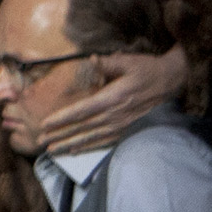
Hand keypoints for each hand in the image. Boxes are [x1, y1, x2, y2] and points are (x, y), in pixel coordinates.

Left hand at [29, 44, 189, 155]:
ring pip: (90, 137)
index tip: (45, 124)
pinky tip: (73, 151)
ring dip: (69, 144)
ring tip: (51, 150)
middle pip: (82, 127)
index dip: (63, 118)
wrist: (171, 82)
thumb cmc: (147, 69)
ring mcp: (122, 125)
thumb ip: (108, 63)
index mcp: (113, 98)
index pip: (82, 110)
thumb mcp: (129, 62)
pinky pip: (103, 141)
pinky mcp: (127, 130)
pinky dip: (87, 147)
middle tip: (39, 141)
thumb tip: (91, 60)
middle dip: (60, 135)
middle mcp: (116, 114)